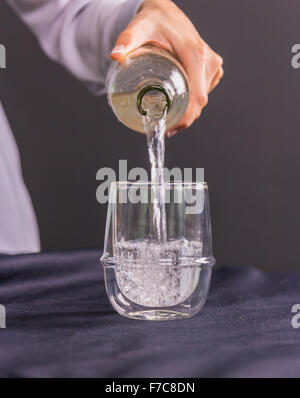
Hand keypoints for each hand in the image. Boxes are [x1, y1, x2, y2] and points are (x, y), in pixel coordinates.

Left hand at [111, 0, 223, 135]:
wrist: (166, 12)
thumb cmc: (154, 20)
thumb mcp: (139, 28)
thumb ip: (127, 40)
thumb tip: (116, 56)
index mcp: (195, 54)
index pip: (197, 96)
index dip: (185, 117)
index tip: (170, 128)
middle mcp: (208, 60)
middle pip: (200, 101)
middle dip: (184, 118)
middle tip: (165, 128)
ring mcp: (212, 64)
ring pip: (203, 98)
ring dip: (189, 111)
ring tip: (169, 118)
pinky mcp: (212, 67)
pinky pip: (205, 91)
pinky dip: (193, 101)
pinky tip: (179, 104)